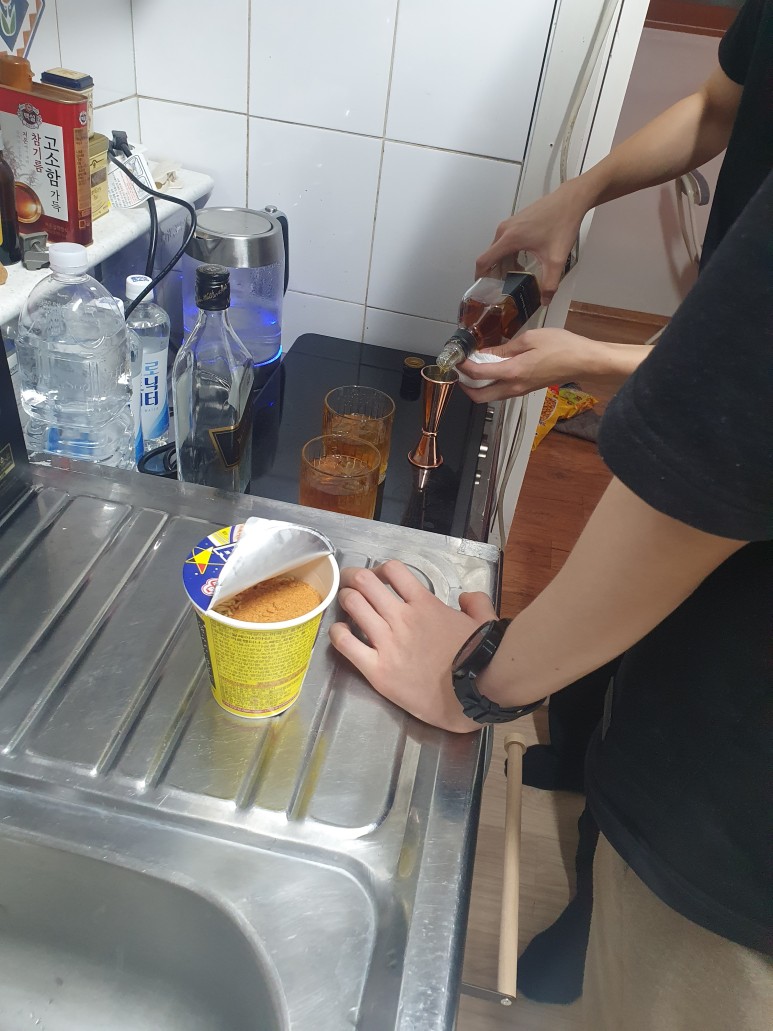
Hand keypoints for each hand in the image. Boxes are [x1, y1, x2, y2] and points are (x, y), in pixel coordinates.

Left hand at [329, 561, 496, 733]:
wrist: (477, 693)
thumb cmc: (482, 659)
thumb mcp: (485, 621)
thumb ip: (475, 603)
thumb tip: (466, 597)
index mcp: (425, 604)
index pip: (393, 570)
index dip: (381, 570)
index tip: (379, 578)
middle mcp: (402, 618)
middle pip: (364, 582)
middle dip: (354, 578)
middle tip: (351, 584)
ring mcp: (388, 643)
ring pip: (353, 605)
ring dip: (345, 600)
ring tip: (345, 604)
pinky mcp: (378, 670)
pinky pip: (346, 644)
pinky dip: (337, 634)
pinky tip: (339, 634)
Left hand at [459, 328, 595, 402]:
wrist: (584, 361)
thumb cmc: (561, 346)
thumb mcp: (530, 339)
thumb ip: (504, 348)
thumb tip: (485, 353)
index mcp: (513, 372)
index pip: (478, 374)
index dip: (463, 366)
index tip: (456, 357)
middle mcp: (513, 387)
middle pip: (479, 397)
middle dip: (465, 385)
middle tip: (460, 370)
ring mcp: (520, 391)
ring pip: (490, 397)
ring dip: (477, 386)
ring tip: (473, 368)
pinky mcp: (526, 390)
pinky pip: (501, 392)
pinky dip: (490, 384)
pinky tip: (492, 369)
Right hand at [475, 182, 588, 302]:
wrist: (570, 201)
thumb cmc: (562, 225)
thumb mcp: (556, 259)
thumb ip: (550, 283)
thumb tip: (545, 301)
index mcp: (508, 239)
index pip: (483, 261)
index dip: (480, 277)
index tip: (483, 290)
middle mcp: (504, 230)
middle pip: (491, 256)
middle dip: (496, 273)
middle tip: (505, 288)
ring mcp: (509, 223)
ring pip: (499, 249)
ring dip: (504, 263)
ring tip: (517, 276)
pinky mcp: (515, 221)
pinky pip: (505, 241)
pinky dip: (510, 253)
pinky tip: (523, 261)